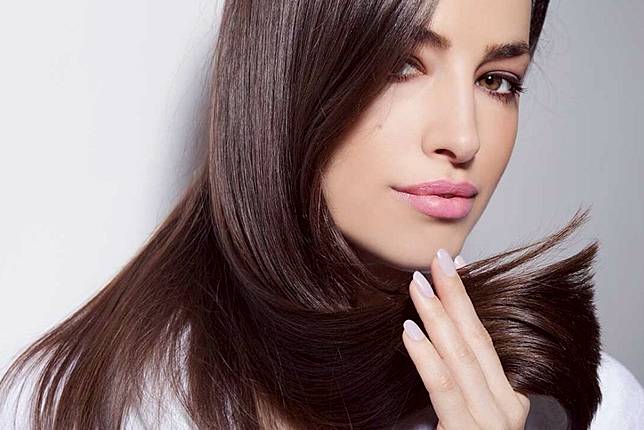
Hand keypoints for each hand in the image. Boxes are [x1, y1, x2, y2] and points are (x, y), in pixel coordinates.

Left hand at [401, 249, 529, 429]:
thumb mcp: (470, 409)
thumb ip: (458, 377)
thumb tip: (429, 333)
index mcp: (506, 399)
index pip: (484, 339)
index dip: (466, 301)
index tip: (453, 265)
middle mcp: (505, 409)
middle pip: (476, 341)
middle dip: (455, 296)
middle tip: (435, 258)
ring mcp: (490, 423)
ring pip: (463, 360)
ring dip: (438, 317)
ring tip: (416, 284)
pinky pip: (446, 393)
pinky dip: (428, 360)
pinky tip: (411, 333)